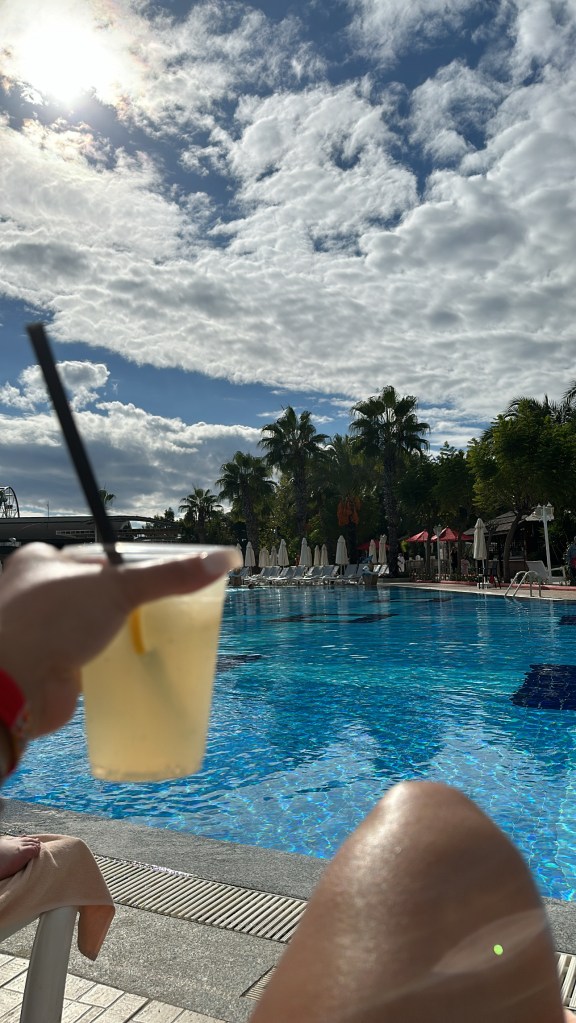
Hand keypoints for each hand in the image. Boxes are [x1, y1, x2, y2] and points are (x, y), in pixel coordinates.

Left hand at [0, 543, 240, 737]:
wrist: (10, 688)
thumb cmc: (49, 624)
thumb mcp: (117, 588)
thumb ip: (169, 575)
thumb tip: (224, 559)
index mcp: (41, 561)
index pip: (96, 557)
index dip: (127, 566)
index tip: (159, 578)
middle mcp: (36, 594)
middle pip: (96, 593)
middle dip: (126, 604)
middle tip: (163, 611)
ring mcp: (41, 633)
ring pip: (92, 628)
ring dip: (118, 635)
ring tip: (153, 639)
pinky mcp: (49, 667)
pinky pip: (88, 659)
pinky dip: (109, 662)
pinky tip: (132, 665)